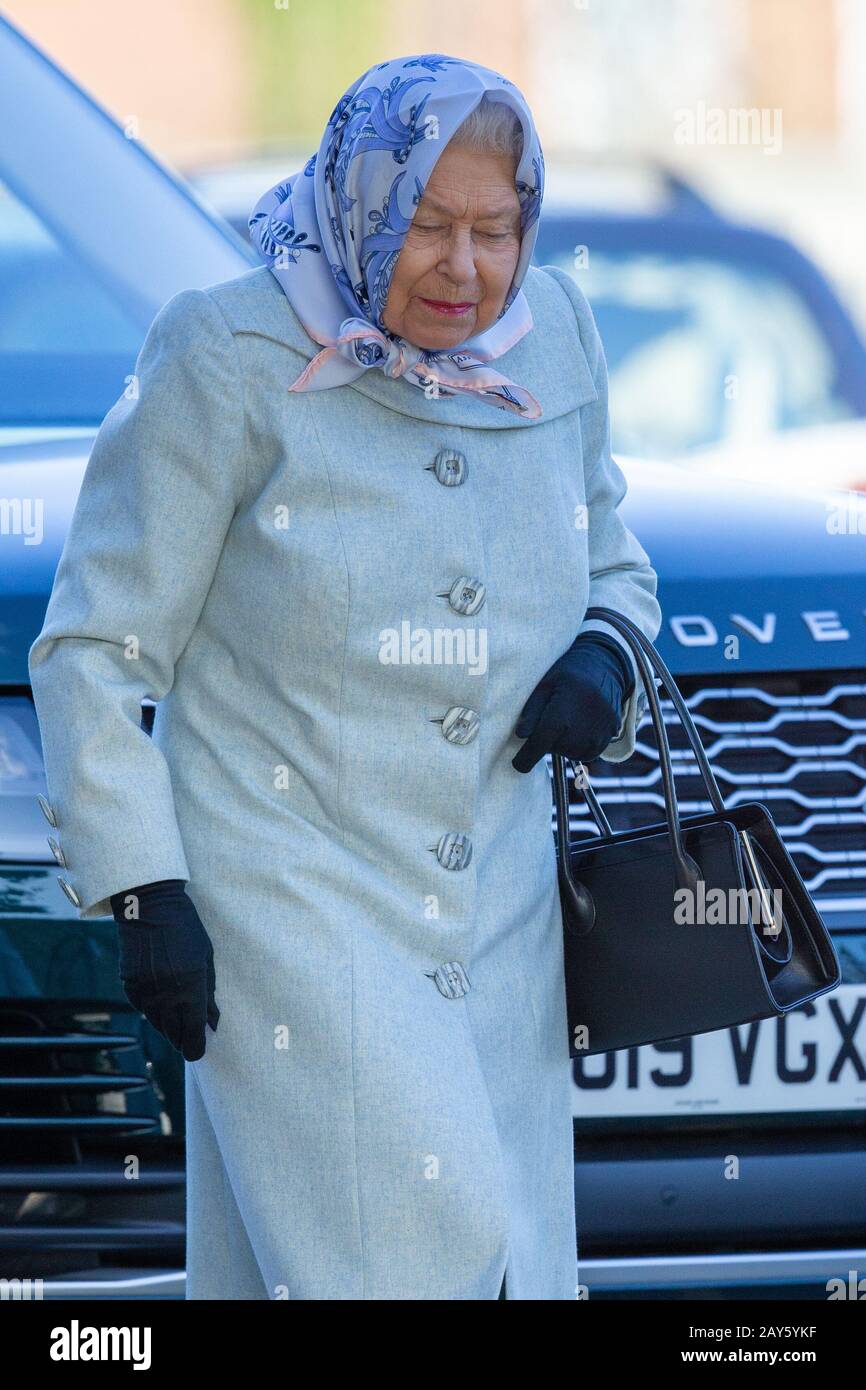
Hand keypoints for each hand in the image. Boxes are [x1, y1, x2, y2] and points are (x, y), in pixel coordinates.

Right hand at [110, 878, 219, 1061]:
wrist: (149, 908)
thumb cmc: (186, 930)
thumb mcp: (206, 958)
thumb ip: (209, 993)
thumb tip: (213, 1022)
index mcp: (190, 988)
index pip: (193, 1032)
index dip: (197, 1047)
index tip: (200, 1051)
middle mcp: (166, 995)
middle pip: (174, 1034)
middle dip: (184, 1039)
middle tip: (191, 1037)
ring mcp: (146, 992)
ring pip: (158, 1025)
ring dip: (169, 1026)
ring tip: (179, 1020)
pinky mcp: (130, 987)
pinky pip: (144, 1010)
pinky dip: (154, 1010)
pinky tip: (162, 1001)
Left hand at [512, 633, 634, 772]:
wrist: (603, 667)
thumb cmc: (566, 676)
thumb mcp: (543, 686)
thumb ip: (531, 711)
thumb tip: (521, 735)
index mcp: (563, 712)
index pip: (540, 743)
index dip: (526, 757)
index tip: (517, 765)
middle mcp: (583, 726)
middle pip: (555, 749)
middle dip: (547, 740)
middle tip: (551, 718)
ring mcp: (600, 732)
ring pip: (571, 753)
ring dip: (564, 744)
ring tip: (567, 720)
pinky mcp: (610, 736)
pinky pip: (588, 753)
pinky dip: (579, 746)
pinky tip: (578, 727)